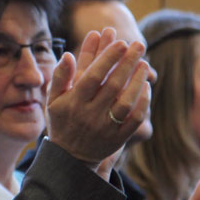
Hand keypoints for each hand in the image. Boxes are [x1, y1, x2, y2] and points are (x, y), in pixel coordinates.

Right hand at [46, 27, 154, 168]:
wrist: (70, 157)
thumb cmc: (62, 121)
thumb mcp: (53, 100)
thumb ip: (60, 77)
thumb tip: (68, 55)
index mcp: (73, 103)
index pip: (93, 76)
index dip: (107, 58)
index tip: (120, 41)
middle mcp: (90, 115)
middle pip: (113, 85)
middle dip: (127, 62)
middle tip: (139, 44)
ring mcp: (105, 128)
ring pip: (126, 102)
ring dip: (137, 80)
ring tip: (144, 63)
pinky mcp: (118, 138)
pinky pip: (135, 119)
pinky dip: (143, 102)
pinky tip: (146, 87)